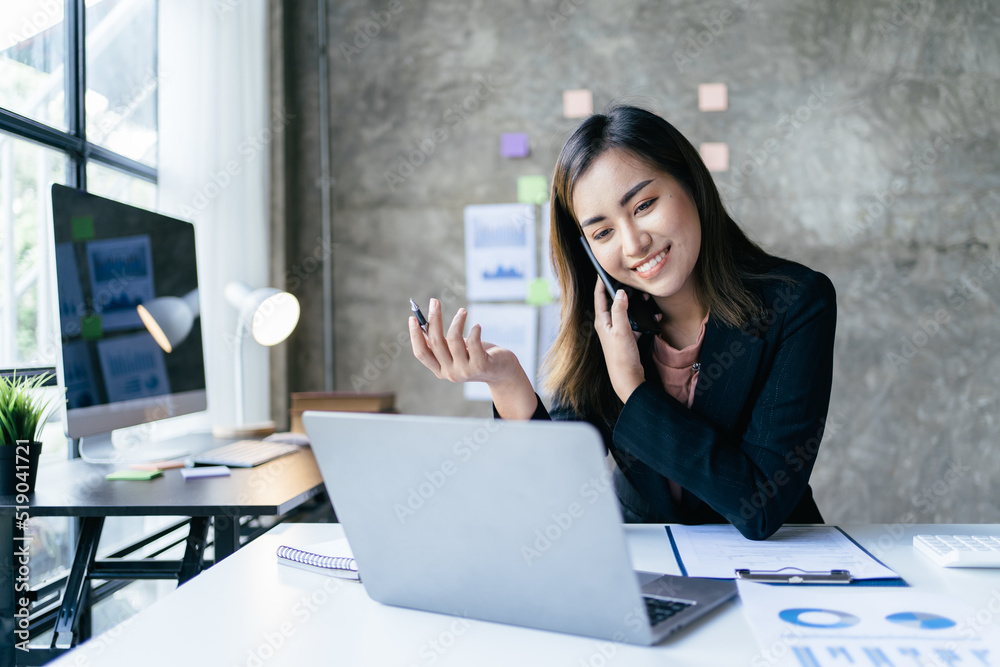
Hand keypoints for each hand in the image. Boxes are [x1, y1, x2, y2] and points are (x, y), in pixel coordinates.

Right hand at [409, 298, 536, 417]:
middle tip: (434, 301)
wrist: (502, 372)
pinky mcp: (480, 366)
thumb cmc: (477, 356)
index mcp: (440, 370)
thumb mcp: (456, 351)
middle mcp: (450, 373)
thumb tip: (426, 323)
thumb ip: (442, 343)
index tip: (413, 318)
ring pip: (453, 339)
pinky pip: (473, 342)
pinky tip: (477, 326)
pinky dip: (474, 330)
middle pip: (436, 342)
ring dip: (457, 320)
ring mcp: (465, 371)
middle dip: (434, 319)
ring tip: (463, 312)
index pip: (421, 353)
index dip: (415, 335)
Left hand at [593, 279, 644, 402]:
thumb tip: (620, 293)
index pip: (600, 297)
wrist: (627, 378)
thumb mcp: (621, 331)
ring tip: (645, 298)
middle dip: (622, 292)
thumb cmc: (621, 357)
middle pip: (613, 302)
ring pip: (625, 312)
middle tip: (631, 283)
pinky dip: (643, 319)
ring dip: (635, 305)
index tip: (604, 271)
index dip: (601, 283)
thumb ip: (620, 311)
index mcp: (602, 321)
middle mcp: (607, 325)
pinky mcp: (626, 337)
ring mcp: (617, 331)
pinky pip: (634, 323)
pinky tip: (654, 318)